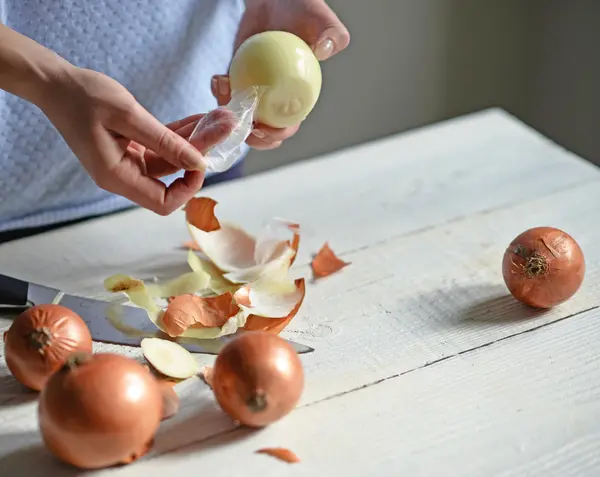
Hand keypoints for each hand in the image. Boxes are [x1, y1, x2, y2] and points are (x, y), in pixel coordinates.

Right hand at [39, 66, 235, 214]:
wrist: (55, 83)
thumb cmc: (84, 97)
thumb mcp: (128, 116)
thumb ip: (165, 141)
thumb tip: (199, 163)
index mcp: (117, 176)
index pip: (163, 202)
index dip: (188, 188)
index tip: (203, 161)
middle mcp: (123, 175)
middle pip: (171, 179)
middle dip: (198, 156)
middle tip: (223, 128)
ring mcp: (126, 162)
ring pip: (170, 161)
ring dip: (193, 141)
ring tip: (217, 119)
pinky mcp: (129, 149)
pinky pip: (161, 148)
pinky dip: (178, 135)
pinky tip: (199, 119)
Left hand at [211, 0, 349, 149]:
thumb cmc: (303, 10)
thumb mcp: (321, 19)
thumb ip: (331, 35)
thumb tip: (323, 50)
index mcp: (299, 98)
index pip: (288, 125)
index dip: (276, 135)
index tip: (263, 129)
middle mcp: (276, 100)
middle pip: (262, 130)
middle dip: (248, 135)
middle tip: (238, 121)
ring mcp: (255, 91)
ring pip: (240, 115)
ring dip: (228, 113)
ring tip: (225, 90)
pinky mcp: (237, 79)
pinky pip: (226, 93)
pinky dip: (219, 91)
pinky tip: (218, 80)